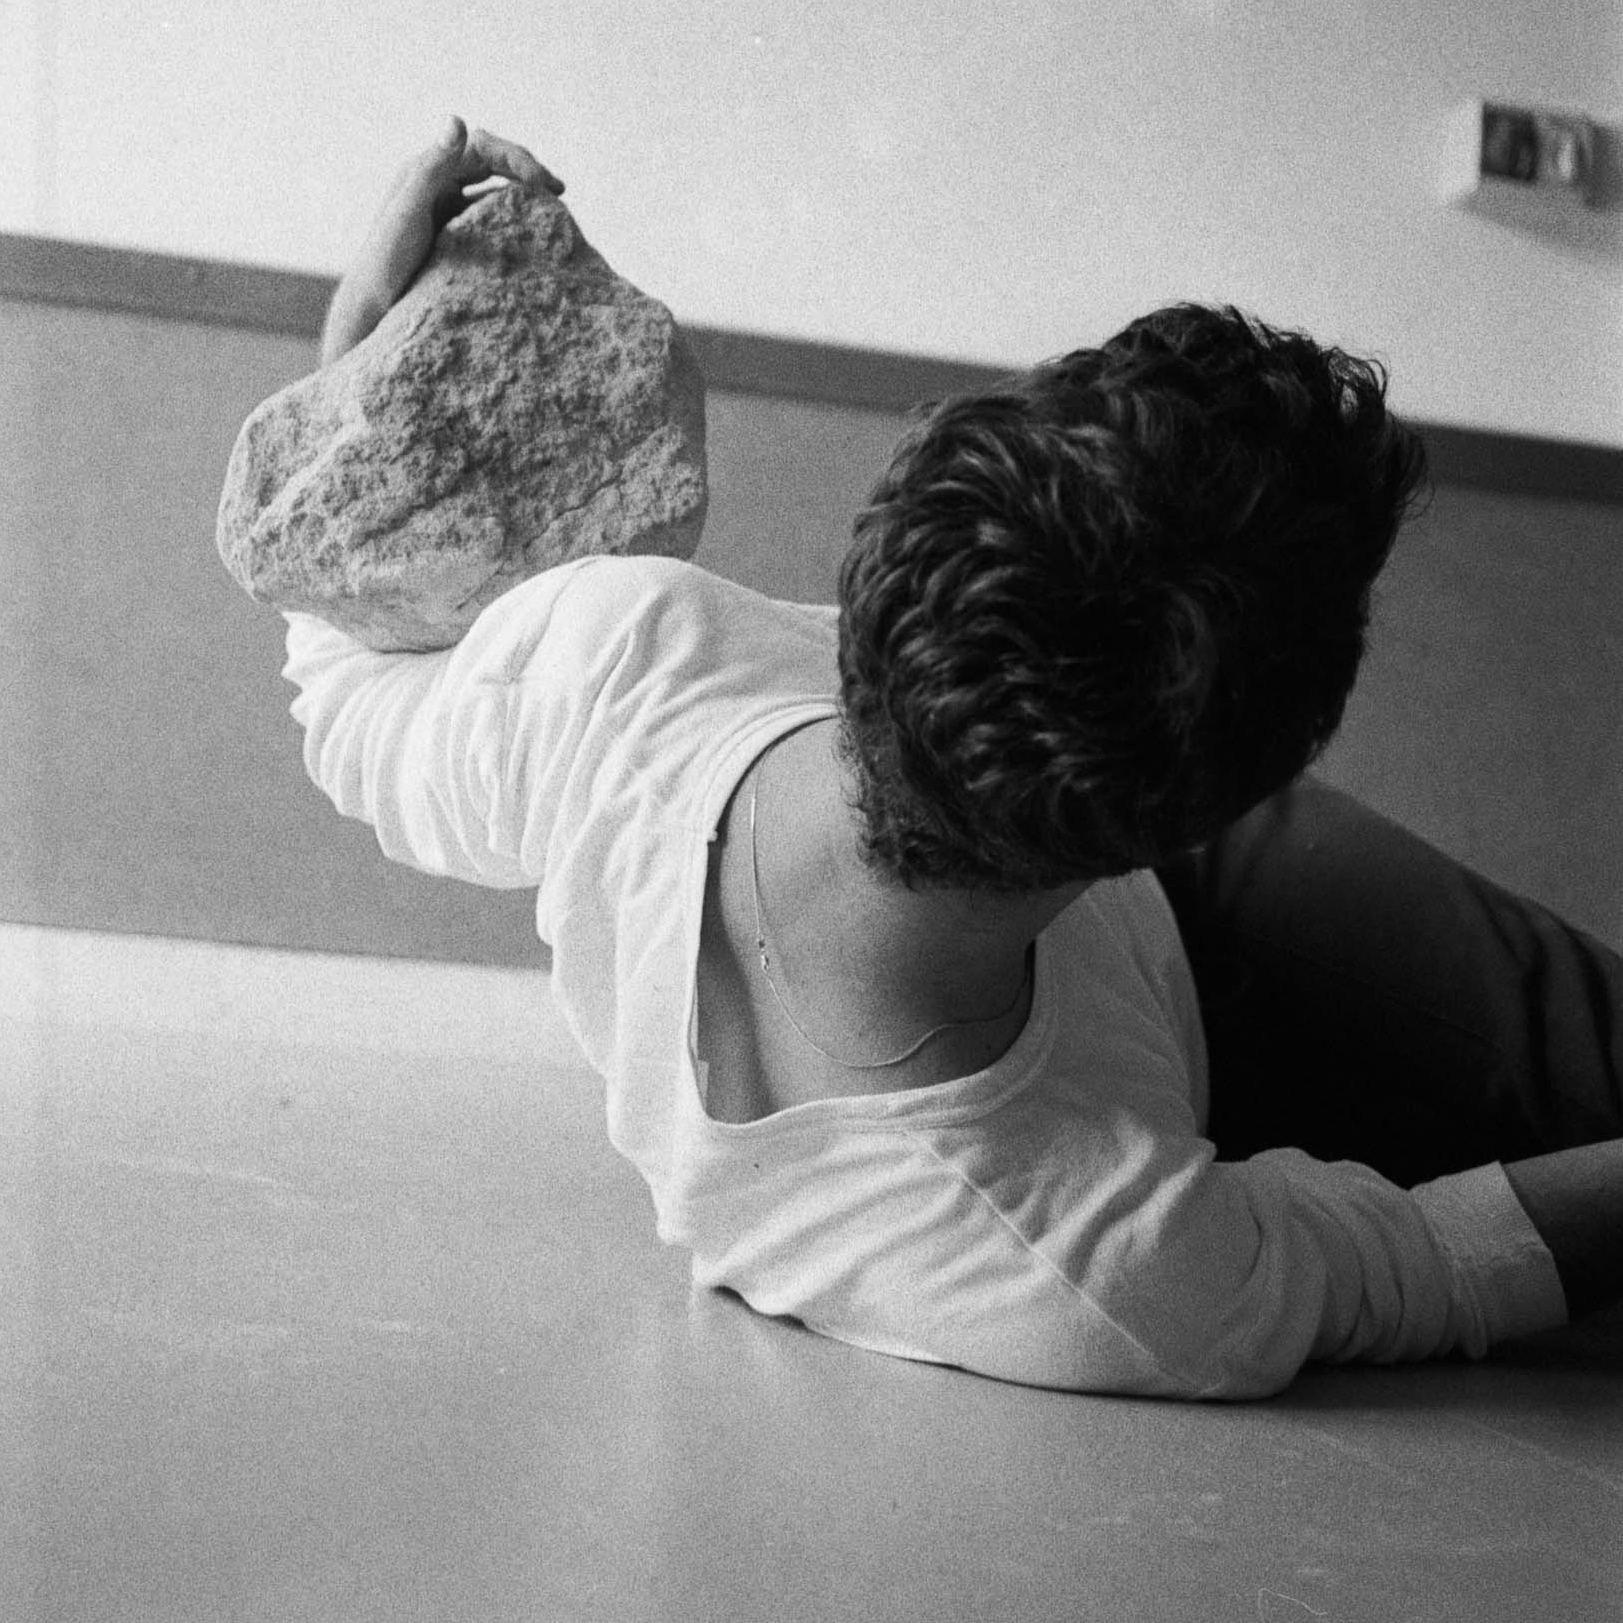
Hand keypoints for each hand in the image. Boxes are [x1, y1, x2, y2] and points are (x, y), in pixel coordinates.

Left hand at [319, 116, 564, 365]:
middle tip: (560, 191)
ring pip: (495, 191)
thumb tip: (457, 119)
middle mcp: (439, 184)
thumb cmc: (385, 261)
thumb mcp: (408, 209)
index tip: (542, 184)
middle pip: (492, 163)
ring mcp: (447, 211)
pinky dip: (515, 221)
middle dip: (527, 172)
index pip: (481, 147)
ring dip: (525, 195)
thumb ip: (432, 166)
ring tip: (554, 210)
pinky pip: (491, 220)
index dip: (515, 157)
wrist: (371, 308)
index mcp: (428, 171)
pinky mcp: (454, 238)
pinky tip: (532, 236)